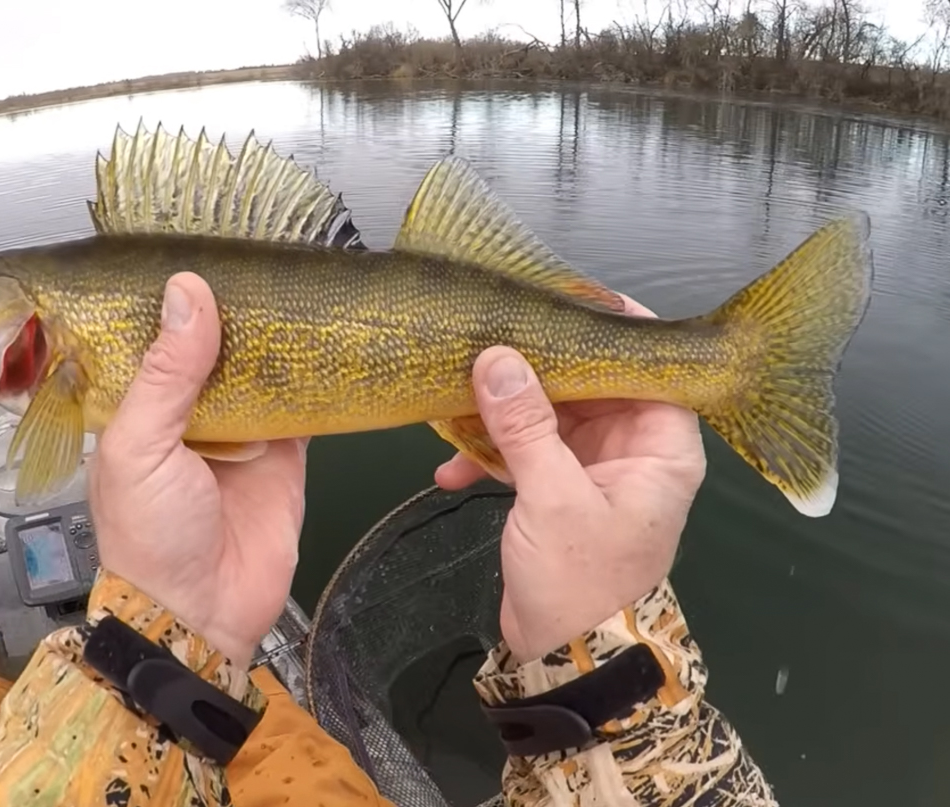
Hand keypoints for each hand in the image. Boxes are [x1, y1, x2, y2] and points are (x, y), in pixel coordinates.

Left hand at [88, 272, 307, 666]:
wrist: (202, 613)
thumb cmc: (149, 538)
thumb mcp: (140, 448)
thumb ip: (166, 373)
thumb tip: (188, 294)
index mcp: (140, 409)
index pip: (157, 340)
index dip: (175, 300)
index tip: (199, 248)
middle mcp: (190, 414)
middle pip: (215, 348)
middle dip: (235, 311)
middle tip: (263, 254)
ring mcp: (241, 433)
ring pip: (261, 370)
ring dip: (277, 338)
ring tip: (299, 282)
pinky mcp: (285, 454)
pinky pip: (303, 406)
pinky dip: (315, 378)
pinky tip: (328, 340)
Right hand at [435, 296, 706, 662]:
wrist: (565, 660)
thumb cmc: (582, 583)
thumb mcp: (553, 499)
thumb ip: (526, 425)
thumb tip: (497, 357)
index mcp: (661, 446)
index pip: (647, 363)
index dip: (607, 327)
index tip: (558, 295)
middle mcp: (634, 449)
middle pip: (587, 382)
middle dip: (534, 368)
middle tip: (486, 337)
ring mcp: (593, 467)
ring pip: (548, 413)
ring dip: (501, 412)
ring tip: (453, 399)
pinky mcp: (557, 487)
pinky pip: (524, 450)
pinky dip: (490, 454)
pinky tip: (448, 466)